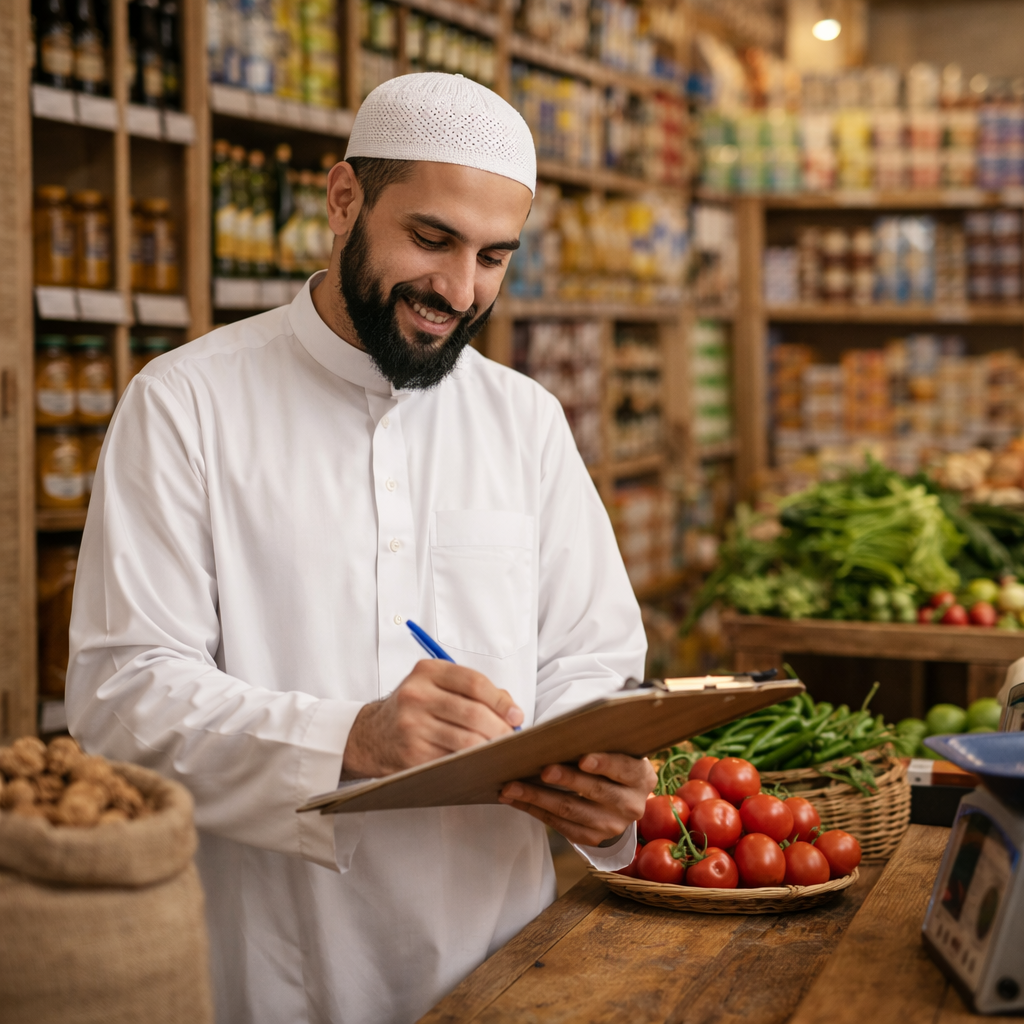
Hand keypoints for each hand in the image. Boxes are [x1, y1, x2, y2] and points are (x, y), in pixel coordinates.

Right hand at [342, 660, 523, 778]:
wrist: (372, 735)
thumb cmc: (414, 708)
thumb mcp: (437, 686)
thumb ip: (473, 690)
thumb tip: (511, 709)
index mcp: (427, 671)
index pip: (474, 682)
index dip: (500, 700)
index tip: (516, 715)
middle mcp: (417, 695)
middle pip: (473, 713)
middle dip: (500, 729)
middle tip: (512, 738)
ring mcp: (412, 725)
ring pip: (466, 740)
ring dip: (490, 749)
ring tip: (500, 751)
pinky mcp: (411, 753)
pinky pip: (452, 760)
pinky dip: (471, 763)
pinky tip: (480, 763)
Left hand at [497, 753, 655, 846]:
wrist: (621, 799)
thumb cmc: (612, 764)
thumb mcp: (618, 751)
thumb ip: (601, 742)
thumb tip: (563, 731)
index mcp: (641, 777)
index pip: (624, 768)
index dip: (603, 763)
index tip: (583, 759)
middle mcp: (631, 805)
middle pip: (594, 791)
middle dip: (566, 779)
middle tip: (543, 770)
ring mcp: (612, 826)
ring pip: (571, 811)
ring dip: (537, 798)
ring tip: (513, 787)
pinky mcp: (593, 839)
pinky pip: (560, 825)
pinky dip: (535, 811)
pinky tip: (517, 799)